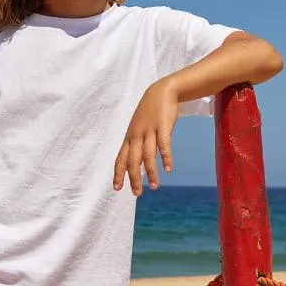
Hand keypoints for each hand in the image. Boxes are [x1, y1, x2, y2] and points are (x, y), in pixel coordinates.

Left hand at [113, 79, 178, 195]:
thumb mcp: (139, 128)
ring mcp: (149, 131)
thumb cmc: (150, 113)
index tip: (117, 188)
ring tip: (155, 186)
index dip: (118, 174)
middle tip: (137, 194)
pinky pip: (163, 145)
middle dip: (134, 179)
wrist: (162, 91)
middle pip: (132, 161)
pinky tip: (168, 169)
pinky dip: (166, 157)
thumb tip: (139, 164)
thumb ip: (138, 145)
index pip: (120, 158)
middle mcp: (136, 136)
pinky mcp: (163, 126)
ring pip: (147, 156)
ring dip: (151, 173)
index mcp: (129, 138)